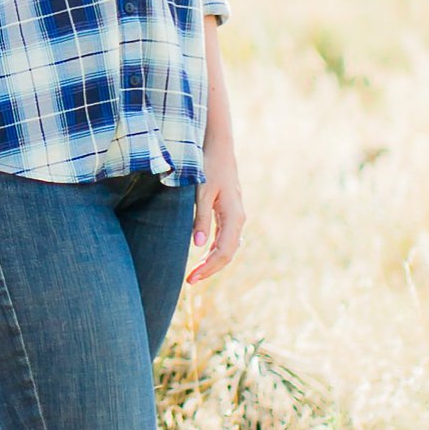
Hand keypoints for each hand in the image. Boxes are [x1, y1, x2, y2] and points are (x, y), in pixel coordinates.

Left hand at [187, 156, 244, 283]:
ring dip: (213, 262)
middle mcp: (238, 219)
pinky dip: (215, 250)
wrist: (219, 147)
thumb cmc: (210, 166)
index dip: (208, 268)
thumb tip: (197, 246)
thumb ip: (201, 219)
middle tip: (190, 281)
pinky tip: (204, 256)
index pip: (223, 252)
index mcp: (234, 216)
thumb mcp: (202, 191)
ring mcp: (236, 216)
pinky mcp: (230, 213)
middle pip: (227, 254)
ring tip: (196, 273)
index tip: (191, 278)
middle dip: (209, 270)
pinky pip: (226, 238)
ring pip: (228, 248)